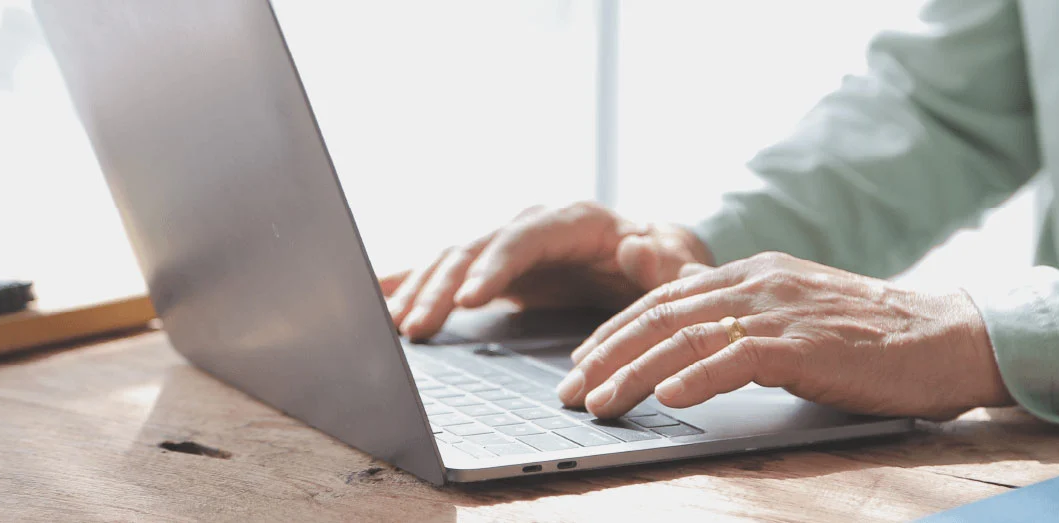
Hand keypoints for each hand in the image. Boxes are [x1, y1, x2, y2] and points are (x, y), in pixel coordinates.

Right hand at [380, 202, 712, 339]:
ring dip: (420, 290)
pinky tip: (378, 297)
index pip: (526, 236)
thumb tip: (638, 246)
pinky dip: (412, 281)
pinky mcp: (493, 268)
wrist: (651, 259)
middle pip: (478, 248)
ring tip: (392, 325)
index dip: (494, 265)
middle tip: (415, 327)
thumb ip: (668, 262)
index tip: (469, 298)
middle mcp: (534, 226)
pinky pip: (446, 270)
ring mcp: (509, 245)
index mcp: (576, 221)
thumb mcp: (679, 263)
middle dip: (443, 286)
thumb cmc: (665, 263)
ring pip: (454, 260)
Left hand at [559, 251, 1013, 419]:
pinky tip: (668, 397)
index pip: (662, 300)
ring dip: (634, 373)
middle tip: (570, 391)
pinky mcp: (806, 344)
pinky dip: (698, 378)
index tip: (581, 363)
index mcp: (748, 274)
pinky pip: (738, 358)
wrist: (945, 336)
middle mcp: (755, 283)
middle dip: (606, 355)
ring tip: (599, 402)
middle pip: (661, 316)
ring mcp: (780, 310)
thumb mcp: (788, 315)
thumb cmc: (866, 336)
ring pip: (686, 338)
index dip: (614, 332)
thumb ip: (734, 317)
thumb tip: (678, 340)